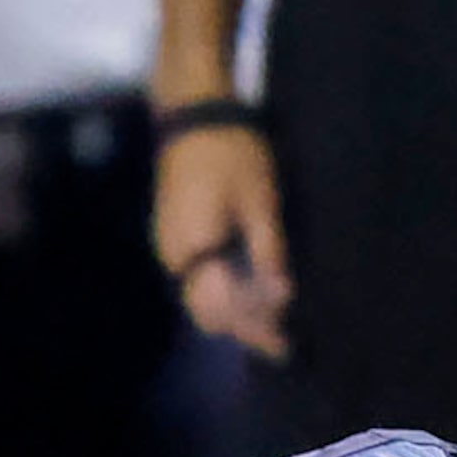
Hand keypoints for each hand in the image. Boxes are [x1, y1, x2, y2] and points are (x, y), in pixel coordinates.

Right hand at [153, 121, 294, 360]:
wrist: (193, 112)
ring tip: (271, 326)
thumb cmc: (231, 151)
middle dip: (244, 329)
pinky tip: (250, 292)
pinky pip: (198, 278)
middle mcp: (175, 258)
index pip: (224, 308)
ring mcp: (170, 247)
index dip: (256, 328)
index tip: (286, 344)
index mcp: (194, 250)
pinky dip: (225, 291)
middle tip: (282, 344)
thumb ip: (268, 253)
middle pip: (208, 312)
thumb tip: (283, 297)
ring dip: (234, 313)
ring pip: (201, 298)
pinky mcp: (175, 236)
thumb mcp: (259, 201)